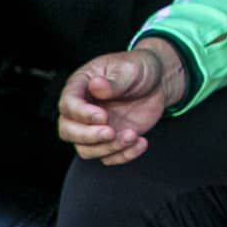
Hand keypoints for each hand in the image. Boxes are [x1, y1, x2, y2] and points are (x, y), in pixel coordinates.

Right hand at [55, 39, 187, 165]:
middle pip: (68, 131)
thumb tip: (96, 86)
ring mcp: (95, 127)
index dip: (82, 114)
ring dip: (108, 148)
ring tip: (132, 136)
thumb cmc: (139, 69)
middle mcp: (82, 110)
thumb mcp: (129, 69)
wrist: (158, 82)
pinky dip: (123, 155)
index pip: (68, 105)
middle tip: (111, 132)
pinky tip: (141, 142)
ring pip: (86, 149)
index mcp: (81, 86)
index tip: (103, 116)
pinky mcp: (110, 139)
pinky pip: (108, 157)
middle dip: (88, 136)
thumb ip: (113, 81)